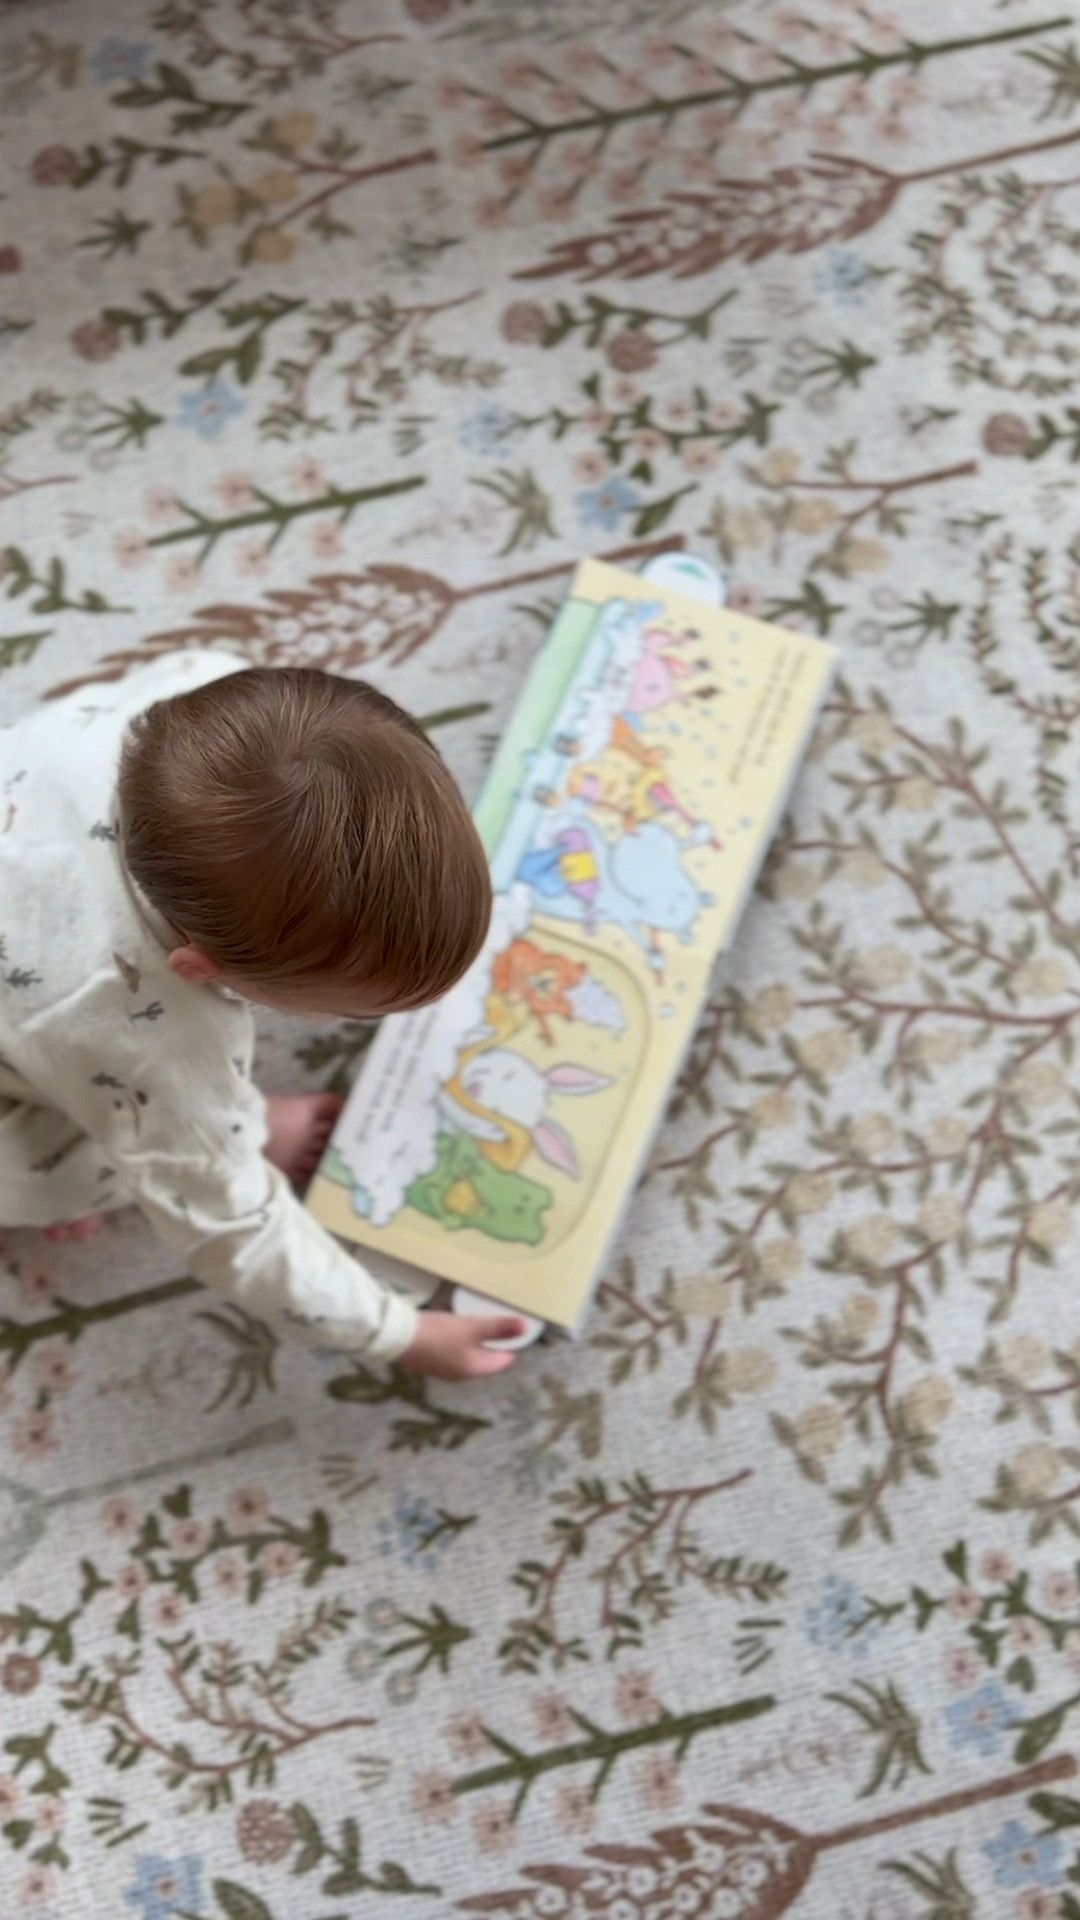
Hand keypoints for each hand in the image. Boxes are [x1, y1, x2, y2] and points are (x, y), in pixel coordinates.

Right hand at [398, 1310, 526, 1380]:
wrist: (398, 1338)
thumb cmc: (439, 1334)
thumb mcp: (472, 1327)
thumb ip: (498, 1328)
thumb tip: (526, 1327)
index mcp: (473, 1370)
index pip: (500, 1362)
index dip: (509, 1348)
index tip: (515, 1334)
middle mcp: (460, 1375)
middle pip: (484, 1362)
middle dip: (493, 1347)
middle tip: (501, 1330)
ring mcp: (443, 1370)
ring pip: (468, 1358)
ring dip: (476, 1345)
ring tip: (481, 1328)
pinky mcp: (430, 1362)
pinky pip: (454, 1354)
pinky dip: (461, 1344)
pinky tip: (457, 1332)